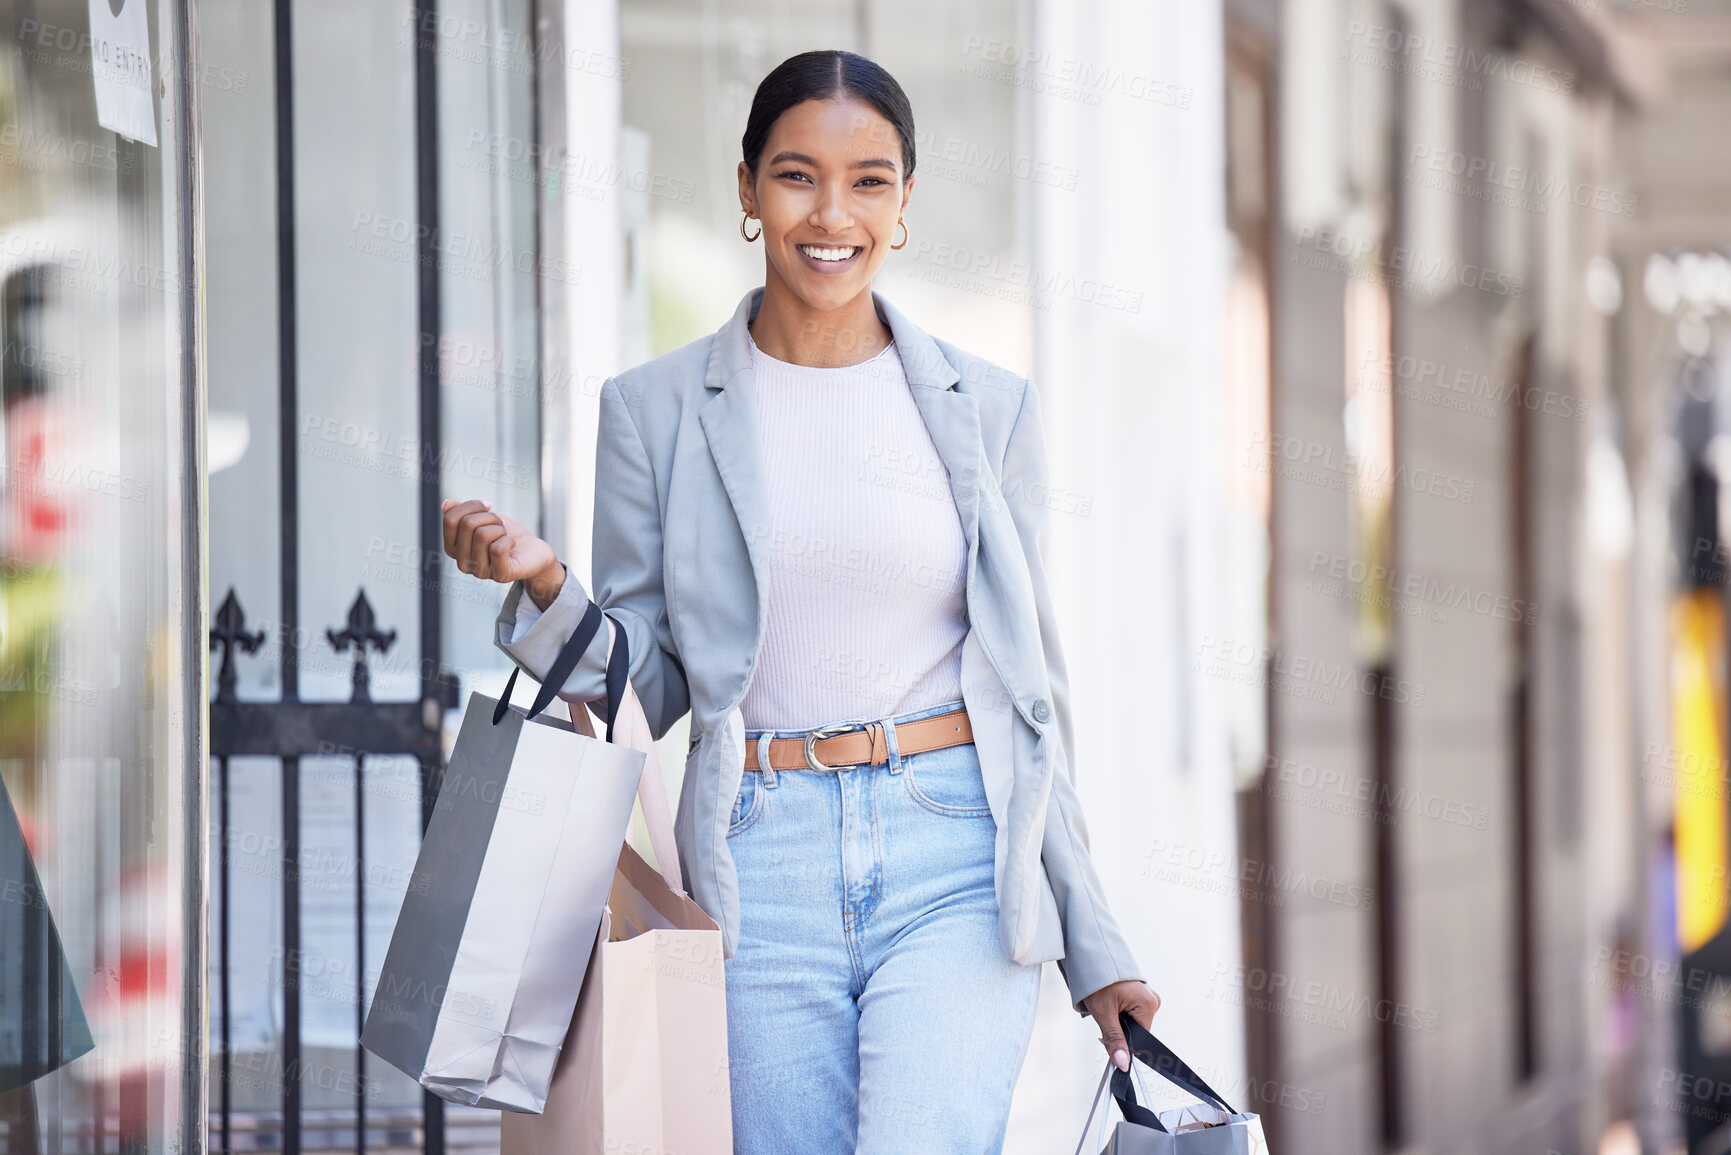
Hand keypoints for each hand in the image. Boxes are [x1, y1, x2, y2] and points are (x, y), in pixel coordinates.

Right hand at [441, 498, 560, 595]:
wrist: (532, 551)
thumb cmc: (506, 535)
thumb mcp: (482, 519)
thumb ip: (462, 513)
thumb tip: (446, 504)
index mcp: (453, 548)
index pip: (450, 519)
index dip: (471, 505)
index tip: (487, 506)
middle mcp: (462, 563)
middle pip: (467, 524)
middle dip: (489, 516)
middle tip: (500, 524)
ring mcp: (480, 572)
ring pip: (482, 535)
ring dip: (499, 528)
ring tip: (505, 535)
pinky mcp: (500, 575)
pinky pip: (497, 549)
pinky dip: (508, 540)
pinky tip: (511, 544)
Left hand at [1082, 980, 1160, 1071]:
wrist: (1090, 958)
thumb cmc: (1097, 980)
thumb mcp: (1103, 1013)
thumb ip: (1114, 1040)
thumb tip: (1123, 1063)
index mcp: (1148, 1004)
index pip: (1140, 1038)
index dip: (1124, 1042)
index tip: (1108, 1038)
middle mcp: (1152, 1000)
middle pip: (1137, 1031)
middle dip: (1119, 1031)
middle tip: (1104, 1018)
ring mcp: (1147, 996)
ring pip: (1133, 1023)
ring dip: (1119, 1022)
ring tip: (1107, 1007)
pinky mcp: (1140, 995)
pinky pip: (1132, 1013)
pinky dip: (1120, 1014)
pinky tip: (1112, 1005)